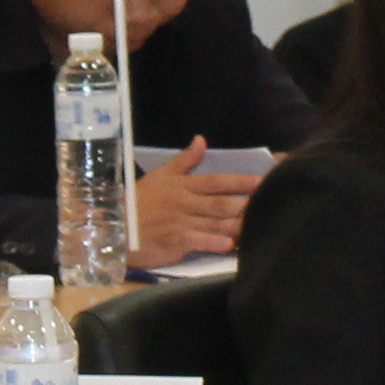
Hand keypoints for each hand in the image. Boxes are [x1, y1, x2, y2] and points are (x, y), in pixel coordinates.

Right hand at [129, 148, 258, 268]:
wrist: (115, 227)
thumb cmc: (139, 202)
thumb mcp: (160, 176)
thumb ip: (184, 160)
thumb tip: (201, 140)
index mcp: (182, 186)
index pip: (216, 181)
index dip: (240, 181)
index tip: (262, 181)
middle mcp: (184, 203)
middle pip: (221, 202)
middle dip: (246, 203)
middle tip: (270, 203)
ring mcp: (180, 222)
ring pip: (214, 222)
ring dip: (236, 224)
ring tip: (258, 225)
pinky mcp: (174, 242)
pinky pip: (198, 241)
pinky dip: (214, 242)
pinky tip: (230, 244)